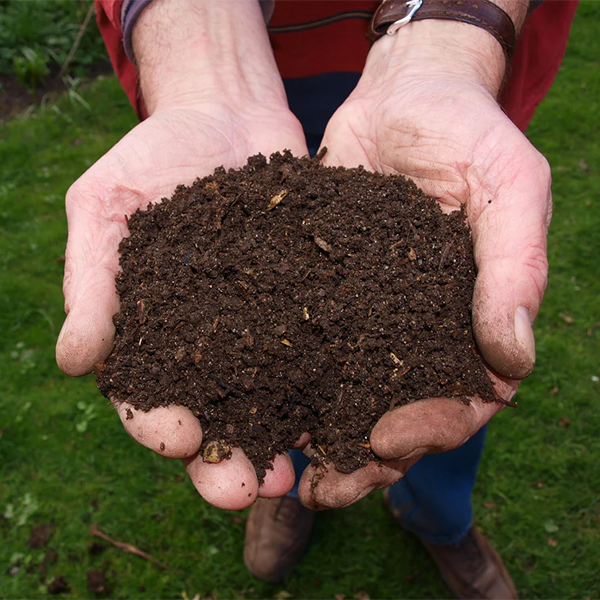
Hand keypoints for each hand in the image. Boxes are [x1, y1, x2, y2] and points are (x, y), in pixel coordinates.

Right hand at [57, 0, 308, 509]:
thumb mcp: (105, 206)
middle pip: (216, 417)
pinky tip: (348, 410)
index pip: (147, 397)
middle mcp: (210, 343)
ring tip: (300, 470)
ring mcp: (264, 326)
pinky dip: (332, 385)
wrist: (224, 113)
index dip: (159, 426)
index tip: (179, 439)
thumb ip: (91, 281)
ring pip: (272, 400)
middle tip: (247, 489)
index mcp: (152, 333)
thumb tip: (74, 361)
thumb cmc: (153, 157)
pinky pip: (321, 350)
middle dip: (227, 460)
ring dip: (284, 441)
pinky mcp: (309, 303)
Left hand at [298, 21, 550, 508]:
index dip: (431, 429)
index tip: (387, 442)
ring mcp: (368, 313)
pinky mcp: (322, 290)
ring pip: (345, 391)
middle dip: (364, 456)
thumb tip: (514, 359)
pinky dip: (280, 377)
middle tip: (324, 489)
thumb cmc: (469, 133)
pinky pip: (303, 342)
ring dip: (317, 434)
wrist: (405, 95)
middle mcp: (417, 328)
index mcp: (471, 319)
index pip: (463, 398)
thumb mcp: (509, 187)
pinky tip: (251, 404)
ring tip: (280, 469)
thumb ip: (516, 268)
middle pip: (397, 412)